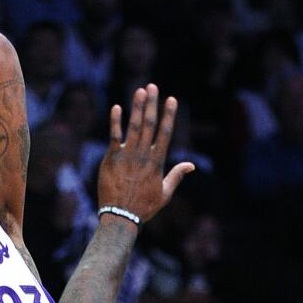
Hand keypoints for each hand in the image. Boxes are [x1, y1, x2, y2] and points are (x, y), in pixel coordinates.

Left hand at [98, 84, 195, 223]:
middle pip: (149, 124)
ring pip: (133, 126)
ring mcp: (127, 155)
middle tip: (153, 86)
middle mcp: (143, 155)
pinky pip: (114, 136)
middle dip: (152, 103)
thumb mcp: (165, 193)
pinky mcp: (111, 158)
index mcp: (157, 162)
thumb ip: (177, 175)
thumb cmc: (144, 207)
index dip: (169, 114)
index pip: (165, 133)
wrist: (121, 216)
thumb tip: (191, 165)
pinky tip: (117, 107)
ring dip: (136, 107)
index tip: (171, 99)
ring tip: (140, 90)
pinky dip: (116, 121)